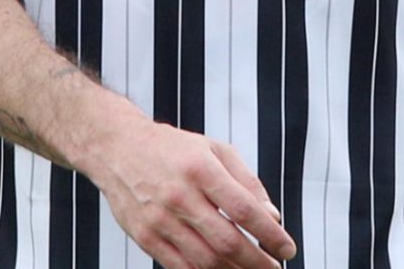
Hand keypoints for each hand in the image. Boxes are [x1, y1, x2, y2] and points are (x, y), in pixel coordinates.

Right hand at [83, 120, 296, 267]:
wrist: (116, 148)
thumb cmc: (170, 148)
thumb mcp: (213, 149)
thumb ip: (246, 180)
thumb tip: (272, 216)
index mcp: (200, 169)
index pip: (244, 209)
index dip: (270, 234)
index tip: (287, 248)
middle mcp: (179, 195)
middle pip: (227, 241)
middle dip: (257, 261)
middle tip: (274, 268)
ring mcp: (159, 219)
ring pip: (205, 259)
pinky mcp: (144, 236)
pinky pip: (180, 266)